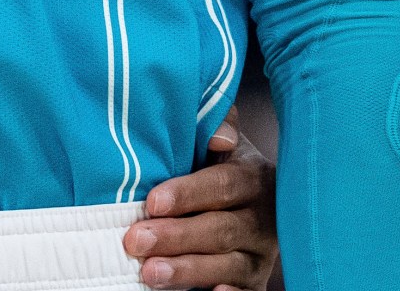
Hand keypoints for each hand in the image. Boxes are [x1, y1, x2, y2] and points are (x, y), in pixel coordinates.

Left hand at [124, 114, 278, 289]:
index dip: (188, 194)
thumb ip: (215, 124)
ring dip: (188, 270)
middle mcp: (263, 219)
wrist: (246, 200)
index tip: (153, 203)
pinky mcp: (256, 282)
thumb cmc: (213, 165)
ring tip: (150, 274)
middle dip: (176, 237)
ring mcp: (261, 255)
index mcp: (254, 178)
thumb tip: (220, 134)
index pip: (222, 185)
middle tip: (135, 241)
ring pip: (229, 266)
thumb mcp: (216, 143)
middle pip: (221, 229)